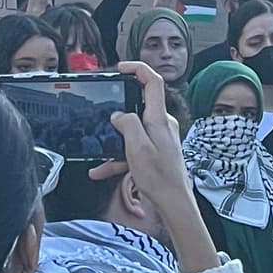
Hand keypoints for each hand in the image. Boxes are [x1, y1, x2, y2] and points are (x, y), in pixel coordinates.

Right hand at [93, 60, 214, 272]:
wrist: (174, 205)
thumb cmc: (159, 177)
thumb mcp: (137, 146)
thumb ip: (126, 124)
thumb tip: (118, 115)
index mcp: (159, 119)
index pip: (153, 82)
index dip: (137, 69)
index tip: (120, 67)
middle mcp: (161, 126)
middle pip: (139, 105)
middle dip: (118, 110)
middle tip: (102, 112)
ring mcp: (159, 140)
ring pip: (132, 131)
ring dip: (114, 141)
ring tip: (98, 152)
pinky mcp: (155, 154)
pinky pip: (132, 150)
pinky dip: (117, 158)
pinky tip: (100, 171)